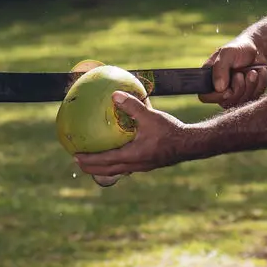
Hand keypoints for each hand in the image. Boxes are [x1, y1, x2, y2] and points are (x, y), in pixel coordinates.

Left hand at [73, 91, 192, 179]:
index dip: (90, 159)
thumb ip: (132, 106)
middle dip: (92, 168)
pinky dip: (116, 164)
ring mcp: (141, 166)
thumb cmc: (171, 131)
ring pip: (117, 171)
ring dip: (103, 168)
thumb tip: (115, 94)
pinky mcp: (148, 164)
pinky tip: (117, 154)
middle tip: (78, 162)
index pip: (105, 160)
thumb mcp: (150, 116)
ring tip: (93, 162)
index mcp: (133, 155)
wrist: (190, 144)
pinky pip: (127, 166)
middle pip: (108, 171)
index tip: (76, 156)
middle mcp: (135, 164)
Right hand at [199, 38, 266, 109]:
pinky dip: (260, 83)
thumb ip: (220, 69)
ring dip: (251, 84)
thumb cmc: (238, 49)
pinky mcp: (249, 95)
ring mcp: (236, 94)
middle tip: (241, 73)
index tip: (228, 90)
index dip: (216, 97)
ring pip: (242, 101)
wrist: (257, 49)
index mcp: (210, 79)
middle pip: (226, 102)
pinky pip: (256, 96)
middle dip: (238, 87)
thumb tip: (219, 88)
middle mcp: (221, 89)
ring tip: (252, 71)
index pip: (205, 97)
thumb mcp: (227, 53)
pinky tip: (259, 73)